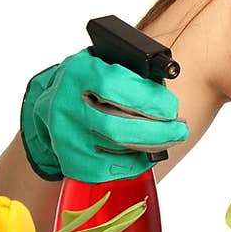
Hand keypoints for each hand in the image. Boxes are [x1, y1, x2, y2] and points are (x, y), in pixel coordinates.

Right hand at [20, 49, 188, 182]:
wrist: (51, 107)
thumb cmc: (88, 83)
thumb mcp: (104, 63)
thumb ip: (130, 71)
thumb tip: (165, 86)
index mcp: (79, 73)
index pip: (116, 87)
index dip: (151, 100)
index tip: (172, 107)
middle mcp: (67, 106)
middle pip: (118, 127)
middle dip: (157, 131)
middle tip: (179, 130)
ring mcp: (67, 137)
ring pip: (118, 150)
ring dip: (151, 147)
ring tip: (167, 139)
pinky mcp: (73, 161)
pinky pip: (112, 168)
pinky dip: (135, 163)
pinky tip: (145, 154)